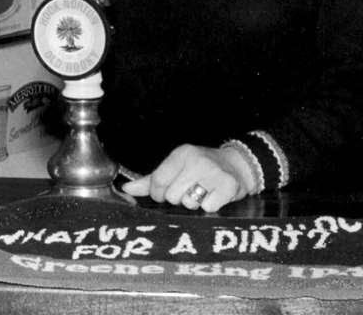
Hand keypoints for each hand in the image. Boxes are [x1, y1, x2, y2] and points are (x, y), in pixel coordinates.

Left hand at [121, 144, 257, 212]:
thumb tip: (126, 189)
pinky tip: (214, 196)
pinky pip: (208, 207)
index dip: (158, 194)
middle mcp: (196, 160)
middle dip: (178, 199)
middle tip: (188, 190)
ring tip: (202, 192)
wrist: (236, 165)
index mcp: (181, 154)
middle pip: (172, 195)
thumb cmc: (200, 167)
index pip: (158, 180)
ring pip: (189, 203)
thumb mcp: (176, 167)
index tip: (164, 194)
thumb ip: (151, 180)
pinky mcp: (228, 186)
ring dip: (194, 203)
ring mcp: (213, 172)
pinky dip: (210, 206)